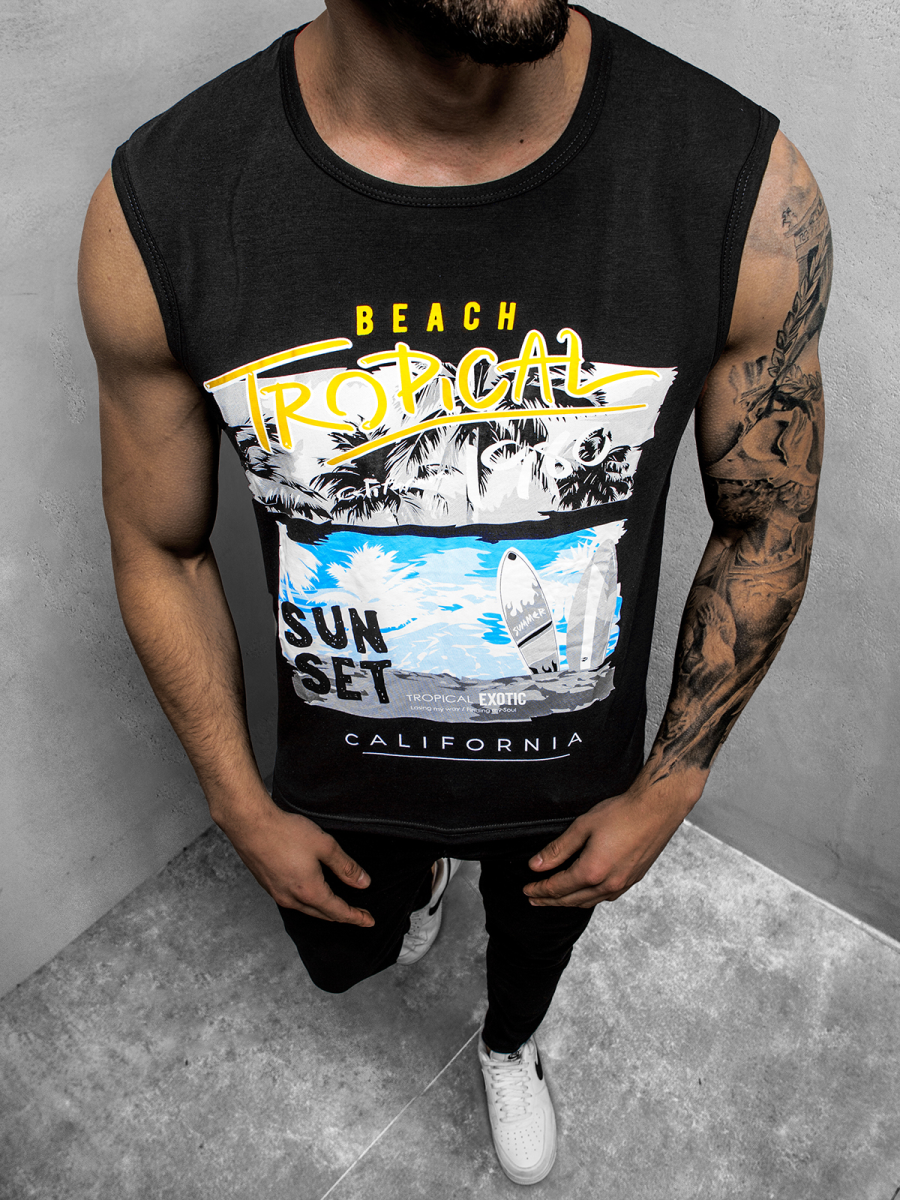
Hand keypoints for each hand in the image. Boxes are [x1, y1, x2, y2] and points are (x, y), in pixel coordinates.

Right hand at [220, 801, 373, 925]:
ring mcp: (277, 894)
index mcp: (309, 891)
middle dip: (343, 916)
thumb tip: (363, 883)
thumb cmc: (286, 832)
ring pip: (307, 910)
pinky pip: (293, 902)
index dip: (356, 917)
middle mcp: (291, 899)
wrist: (250, 824)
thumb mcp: (324, 845)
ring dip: (324, 910)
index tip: (369, 921)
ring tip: (338, 907)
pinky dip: (308, 903)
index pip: (338, 912)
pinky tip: (311, 894)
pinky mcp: (267, 886)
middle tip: (359, 915)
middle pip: (323, 915)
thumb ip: (345, 866)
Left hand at [523, 774, 700, 907]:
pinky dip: (588, 898)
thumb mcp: (582, 826)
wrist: (657, 810)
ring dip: (568, 902)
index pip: (558, 887)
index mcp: (592, 871)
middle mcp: (608, 884)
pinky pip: (604, 897)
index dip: (539, 889)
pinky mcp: (632, 880)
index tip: (526, 890)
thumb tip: (536, 865)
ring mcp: (622, 884)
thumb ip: (558, 849)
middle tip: (533, 898)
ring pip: (588, 902)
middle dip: (549, 900)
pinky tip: (583, 893)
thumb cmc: (622, 813)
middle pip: (571, 900)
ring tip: (553, 899)